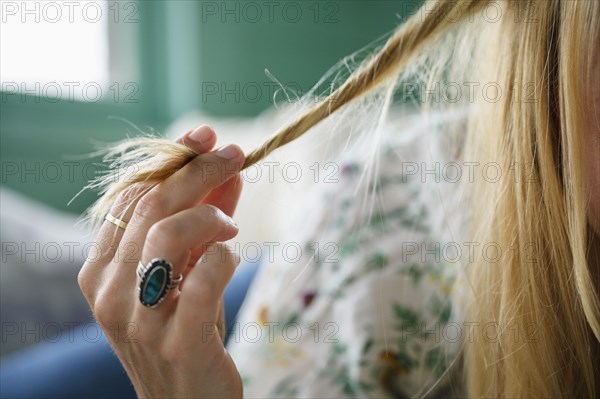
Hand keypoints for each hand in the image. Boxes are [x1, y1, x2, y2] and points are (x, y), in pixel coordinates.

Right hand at [78, 125, 244, 397]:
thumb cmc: (186, 330)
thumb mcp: (187, 270)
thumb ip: (203, 221)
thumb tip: (227, 170)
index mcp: (101, 270)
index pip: (132, 196)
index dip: (173, 161)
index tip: (207, 138)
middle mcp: (109, 292)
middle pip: (151, 207)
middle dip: (198, 170)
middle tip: (234, 154)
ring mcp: (138, 321)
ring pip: (167, 234)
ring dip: (210, 215)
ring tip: (232, 225)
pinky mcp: (177, 344)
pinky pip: (202, 279)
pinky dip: (224, 257)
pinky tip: (231, 257)